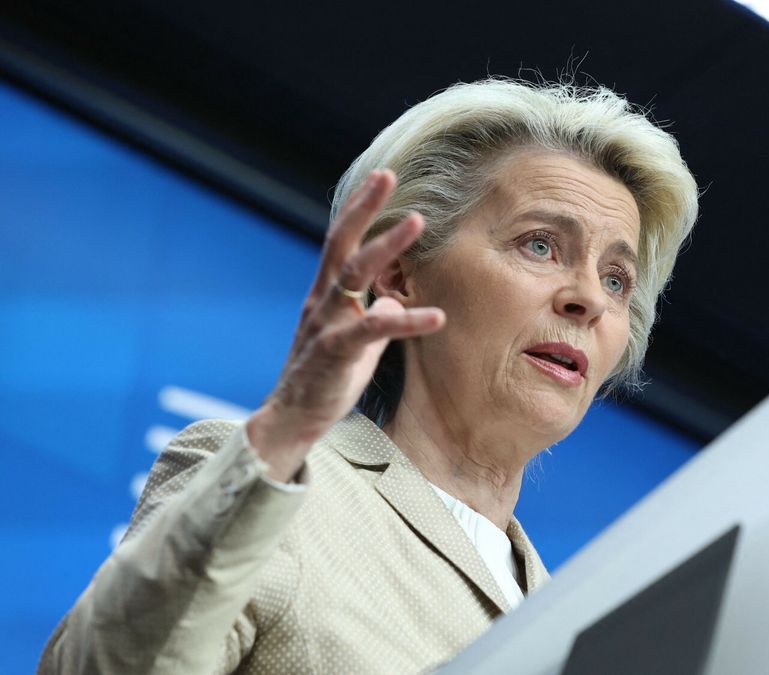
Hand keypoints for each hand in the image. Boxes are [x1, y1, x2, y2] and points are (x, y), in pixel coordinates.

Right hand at [246, 169, 444, 480]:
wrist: (292, 420)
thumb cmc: (325, 378)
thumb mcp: (356, 342)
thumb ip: (374, 316)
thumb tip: (396, 300)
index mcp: (326, 296)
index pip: (340, 241)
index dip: (358, 209)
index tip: (380, 177)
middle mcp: (322, 302)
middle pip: (340, 243)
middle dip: (363, 207)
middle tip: (388, 175)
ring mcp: (326, 325)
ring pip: (353, 275)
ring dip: (386, 246)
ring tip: (417, 221)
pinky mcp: (335, 353)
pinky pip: (373, 329)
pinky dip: (407, 320)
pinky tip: (438, 315)